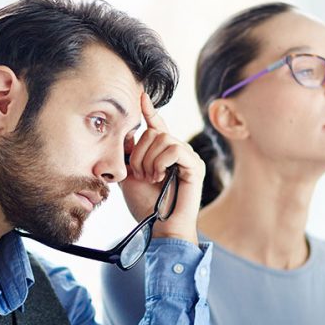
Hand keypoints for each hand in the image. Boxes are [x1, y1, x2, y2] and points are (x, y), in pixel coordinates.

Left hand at [120, 93, 204, 244]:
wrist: (159, 228)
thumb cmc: (146, 206)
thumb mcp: (130, 176)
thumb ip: (128, 156)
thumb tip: (128, 135)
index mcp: (163, 154)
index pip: (157, 126)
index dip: (149, 111)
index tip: (141, 96)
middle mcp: (178, 152)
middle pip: (154, 131)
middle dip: (140, 153)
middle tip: (140, 174)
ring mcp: (189, 158)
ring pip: (163, 139)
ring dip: (149, 160)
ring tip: (151, 178)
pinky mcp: (196, 166)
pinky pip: (174, 149)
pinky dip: (161, 162)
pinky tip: (160, 176)